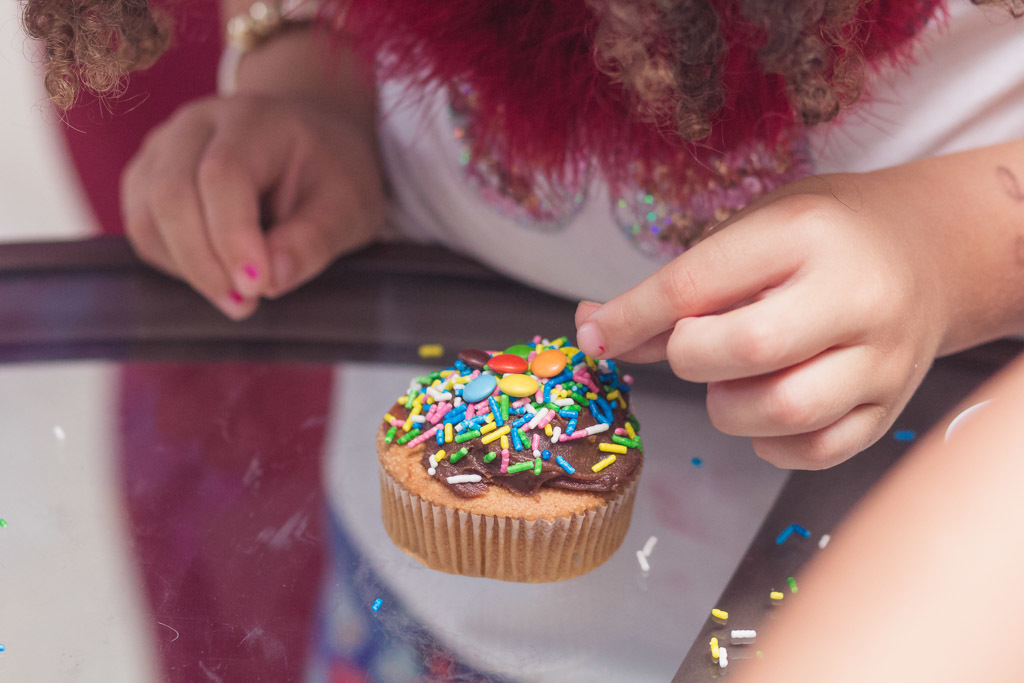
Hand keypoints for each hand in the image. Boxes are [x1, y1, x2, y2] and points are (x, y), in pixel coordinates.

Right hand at [121, 94, 383, 318]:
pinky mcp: (148, 176)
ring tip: (237, 297)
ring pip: (149, 215)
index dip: (233, 237)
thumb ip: (313, 242)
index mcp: (256, 121)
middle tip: (244, 305)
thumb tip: (270, 282)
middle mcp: (199, 124)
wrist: (311, 141)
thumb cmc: (332, 175)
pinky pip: (143, 228)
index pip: (223, 175)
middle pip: (173, 194)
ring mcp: (165, 147)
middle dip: (204, 262)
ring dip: (187, 267)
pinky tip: (216, 274)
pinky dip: (174, 262)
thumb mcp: (349, 209)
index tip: (256, 288)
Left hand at [575, 174, 949, 468]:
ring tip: (734, 378)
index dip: (629, 318)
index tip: (594, 335)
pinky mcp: (892, 406)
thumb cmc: (821, 238)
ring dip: (728, 407)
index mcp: (804, 234)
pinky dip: (770, 441)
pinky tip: (766, 408)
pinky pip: (815, 449)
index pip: (695, 284)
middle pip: (746, 350)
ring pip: (783, 411)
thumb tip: (594, 331)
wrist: (930, 251)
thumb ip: (676, 289)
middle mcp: (854, 296)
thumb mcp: (750, 233)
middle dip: (690, 359)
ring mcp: (882, 358)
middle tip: (695, 345)